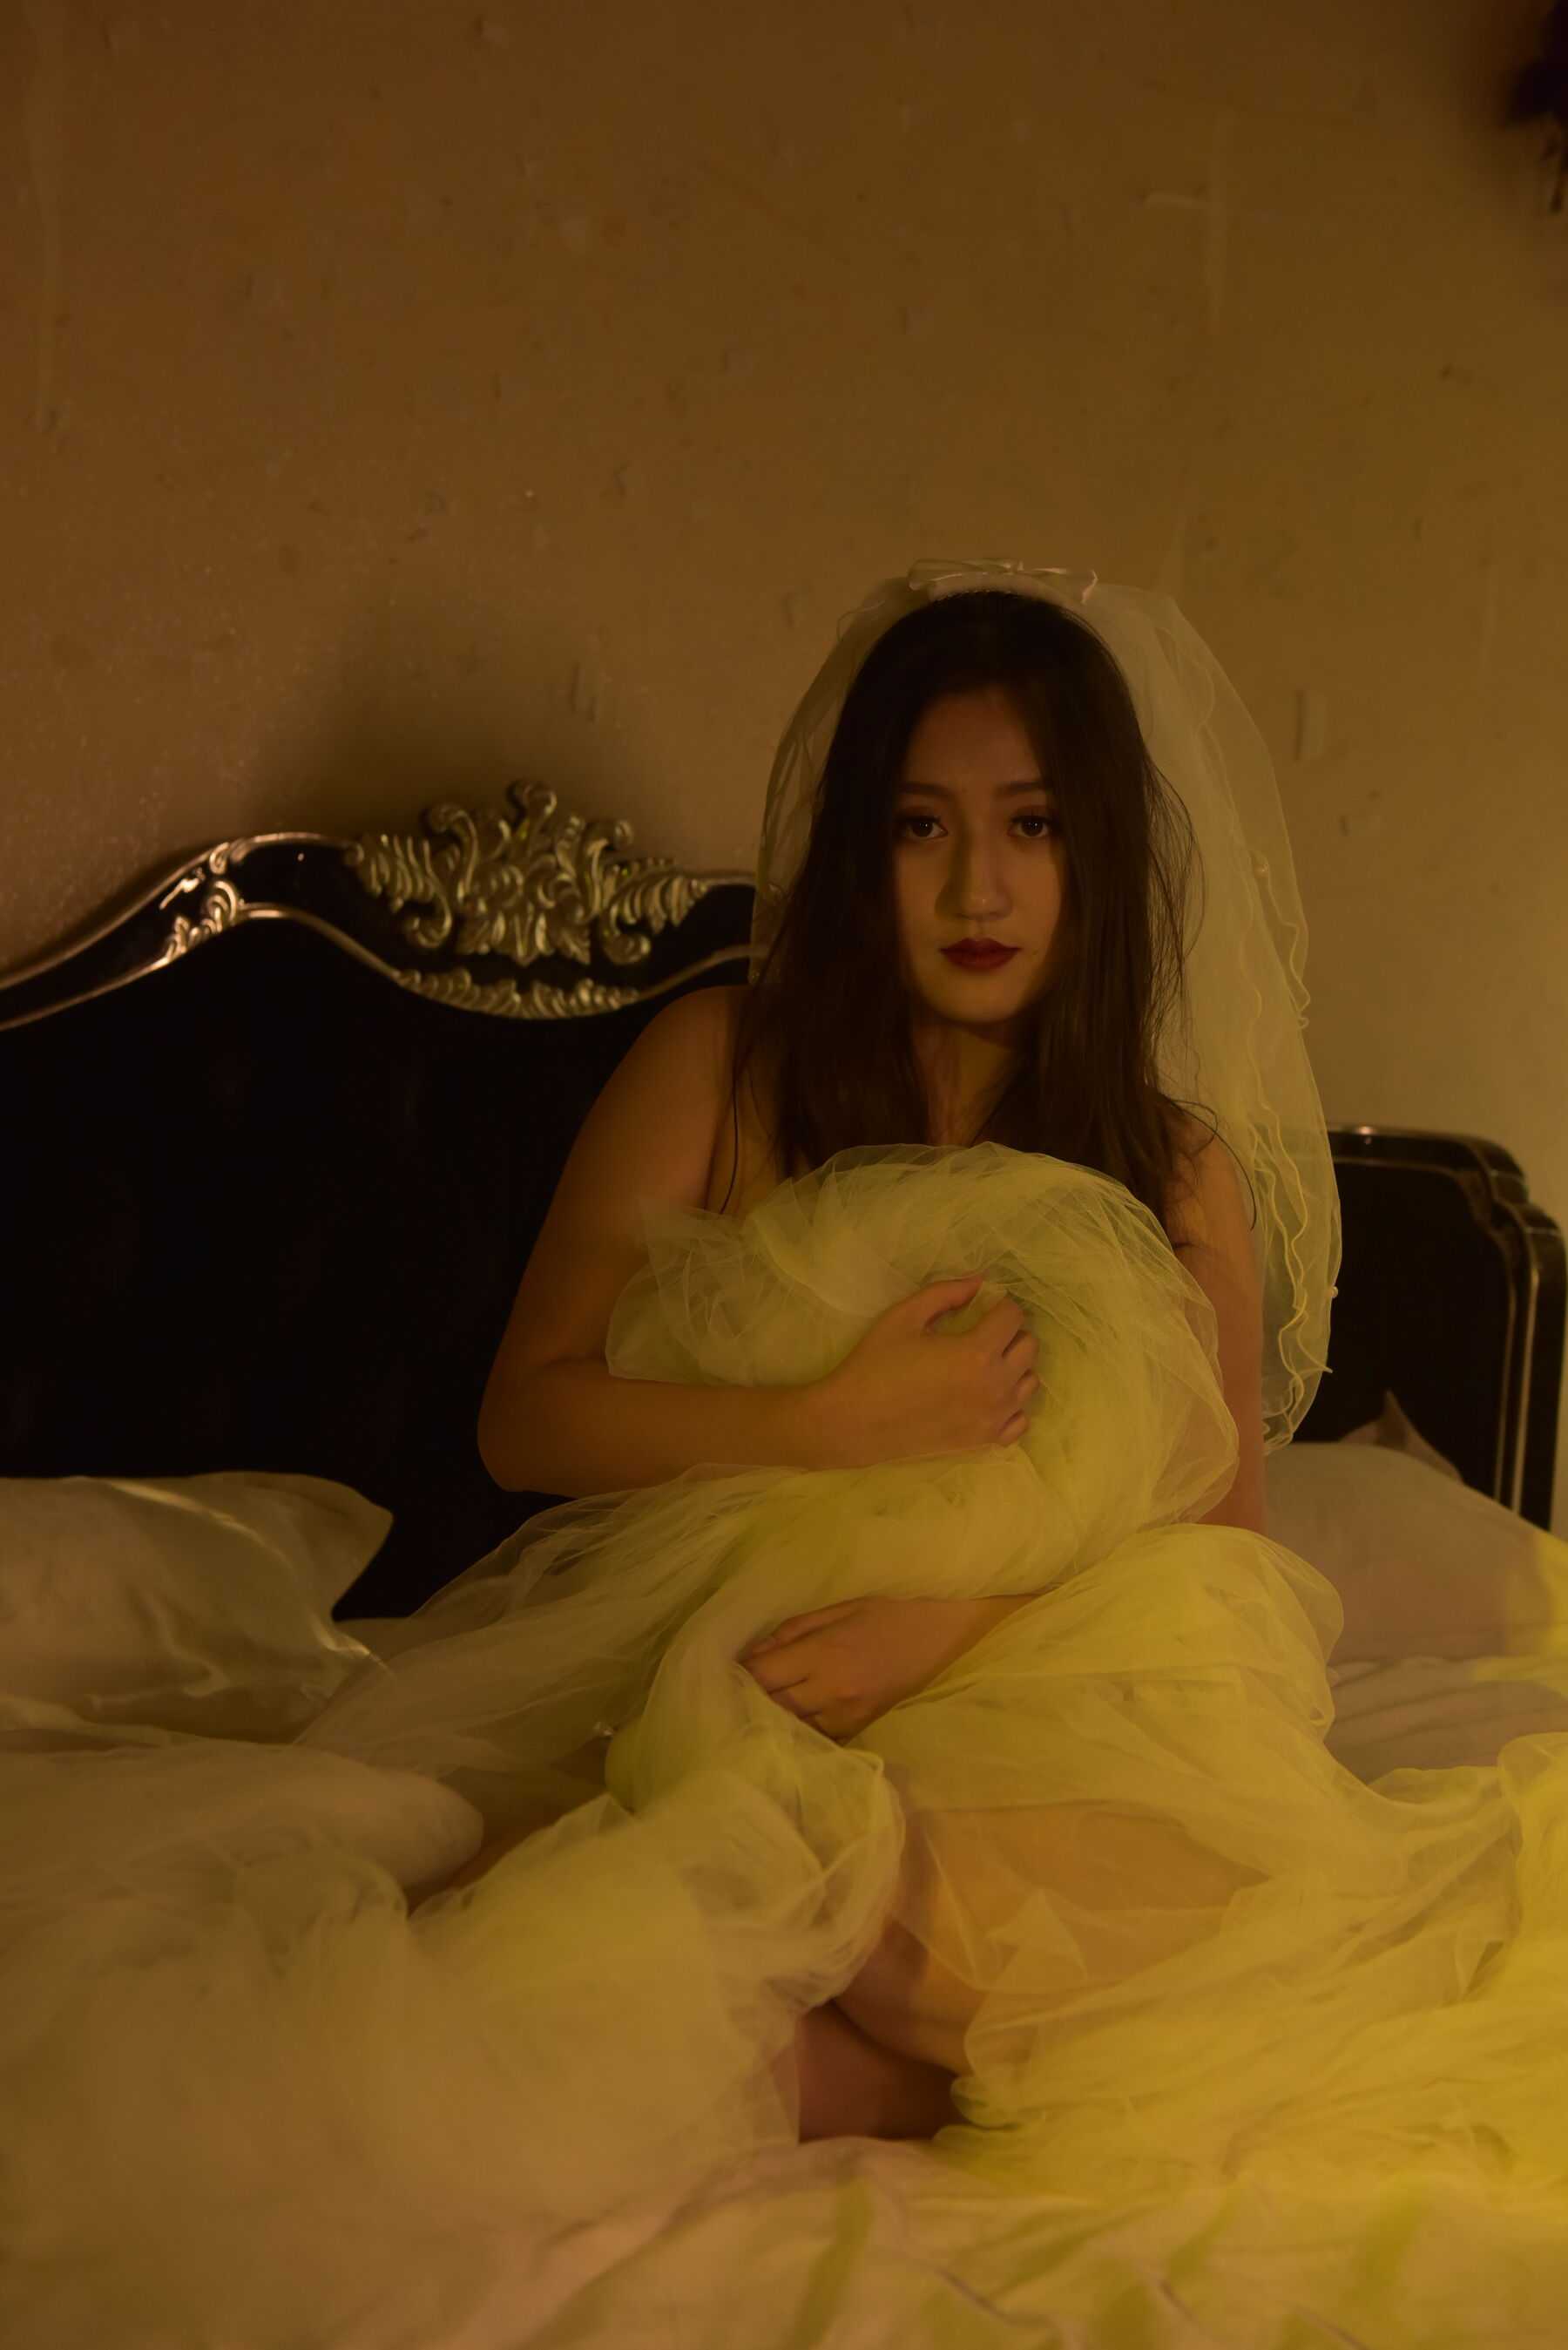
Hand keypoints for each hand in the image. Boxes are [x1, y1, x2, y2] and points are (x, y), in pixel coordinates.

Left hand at [739, 1595, 1027, 1740]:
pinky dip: (799, 1729)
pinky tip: (787, 1721)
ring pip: (792, 1729)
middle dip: (746, 1700)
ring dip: (769, 1719)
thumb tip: (750, 1653)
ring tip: (750, 1708)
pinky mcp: (863, 1727)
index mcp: (824, 1655)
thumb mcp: (840, 1606)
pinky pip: (819, 1737)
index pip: (763, 1676)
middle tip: (725, 1692)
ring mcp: (850, 1716)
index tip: (717, 1670)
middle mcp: (833, 1692)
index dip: (736, 1676)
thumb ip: (792, 1631)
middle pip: (771, 1707)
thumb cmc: (894, 1607)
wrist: (951, 1628)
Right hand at [813, 1272, 1039, 1470]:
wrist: (854, 1423)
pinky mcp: (984, 1441)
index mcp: (977, 1353)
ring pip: (1029, 1382)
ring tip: (984, 1364)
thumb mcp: (904, 1316)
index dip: (1001, 1305)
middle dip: (1011, 1333)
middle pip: (1029, 1347)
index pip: (1013, 1317)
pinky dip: (1011, 1404)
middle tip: (983, 1332)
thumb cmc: (876, 1365)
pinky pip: (1020, 1419)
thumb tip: (978, 1283)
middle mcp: (995, 1386)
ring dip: (1014, 1367)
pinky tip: (986, 1395)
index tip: (985, 1306)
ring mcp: (993, 1418)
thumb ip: (945, 1293)